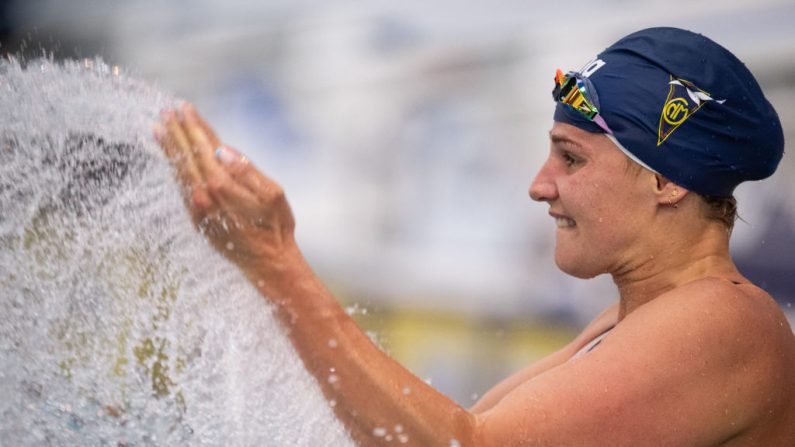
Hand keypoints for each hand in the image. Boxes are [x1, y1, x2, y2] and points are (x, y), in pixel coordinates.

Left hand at [154, 103, 297, 276]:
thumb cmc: (275, 226)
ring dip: (169, 149)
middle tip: (166, 112)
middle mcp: (205, 197)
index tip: (184, 108)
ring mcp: (197, 210)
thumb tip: (220, 149)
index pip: (204, 147)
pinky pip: (181, 187)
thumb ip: (246, 170)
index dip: (194, 126)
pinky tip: (171, 159)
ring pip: (179, 171)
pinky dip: (173, 169)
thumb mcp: (272, 194)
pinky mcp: (196, 220)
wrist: (267, 263)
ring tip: (159, 129)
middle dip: (177, 132)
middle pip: (187, 156)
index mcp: (223, 186)